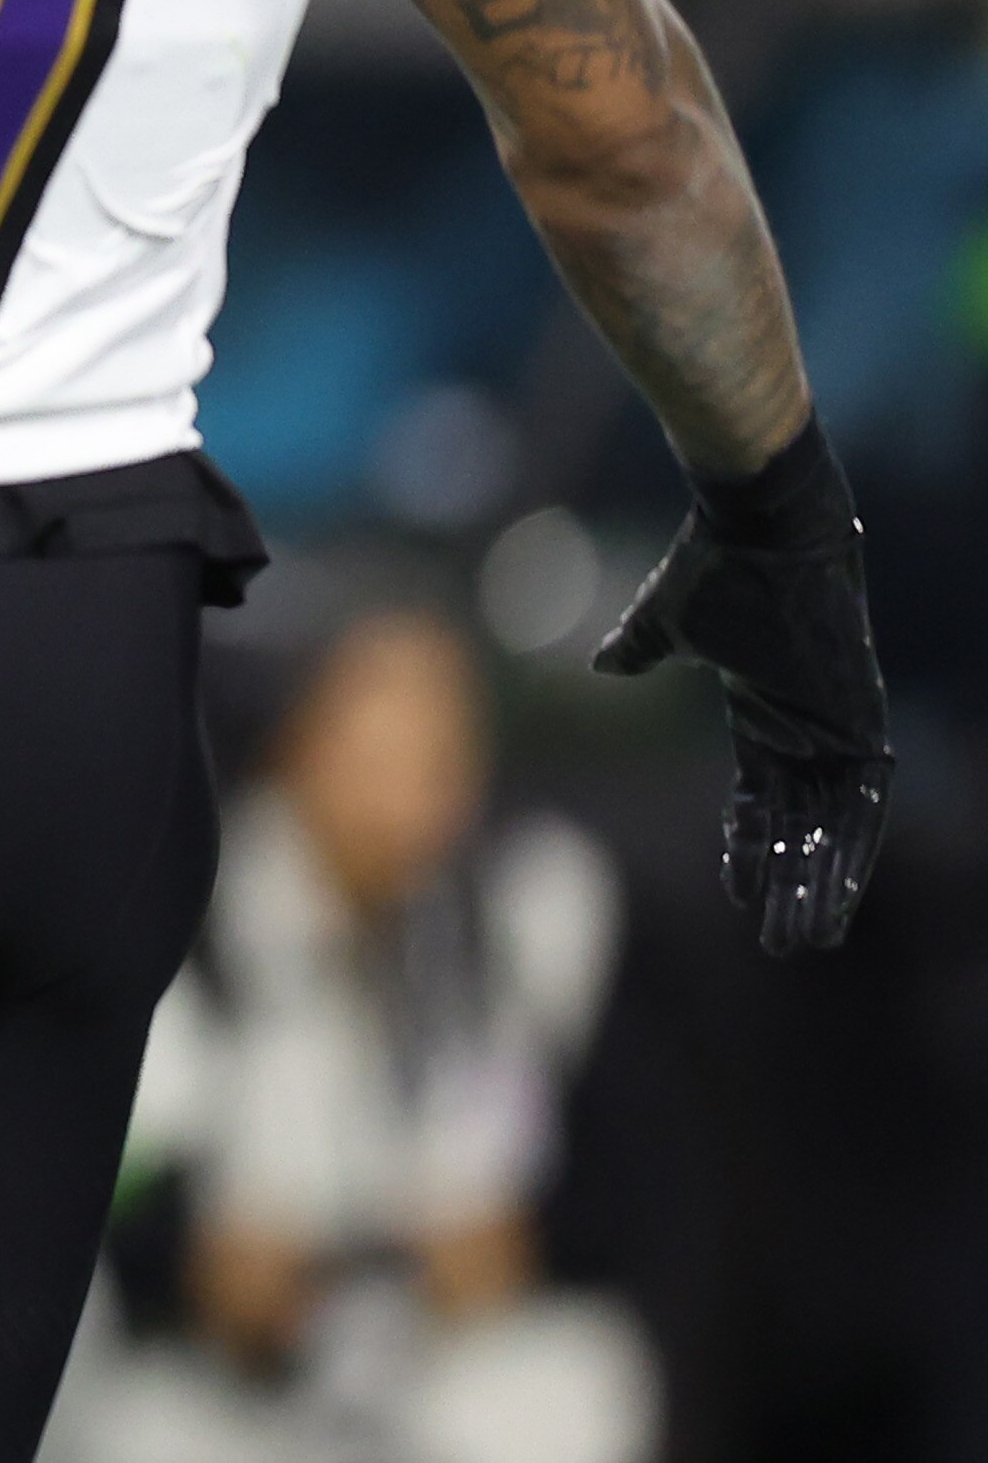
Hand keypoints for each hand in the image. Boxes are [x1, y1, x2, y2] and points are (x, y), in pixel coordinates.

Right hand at [598, 482, 888, 954]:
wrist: (762, 523)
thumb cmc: (712, 563)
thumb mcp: (665, 618)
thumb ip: (640, 647)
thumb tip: (604, 664)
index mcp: (766, 710)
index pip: (761, 799)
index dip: (749, 847)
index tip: (739, 895)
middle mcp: (809, 728)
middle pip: (801, 826)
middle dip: (791, 887)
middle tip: (784, 945)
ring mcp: (839, 727)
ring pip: (833, 827)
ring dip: (822, 885)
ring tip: (808, 940)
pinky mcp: (862, 720)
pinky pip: (864, 804)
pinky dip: (853, 851)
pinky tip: (841, 896)